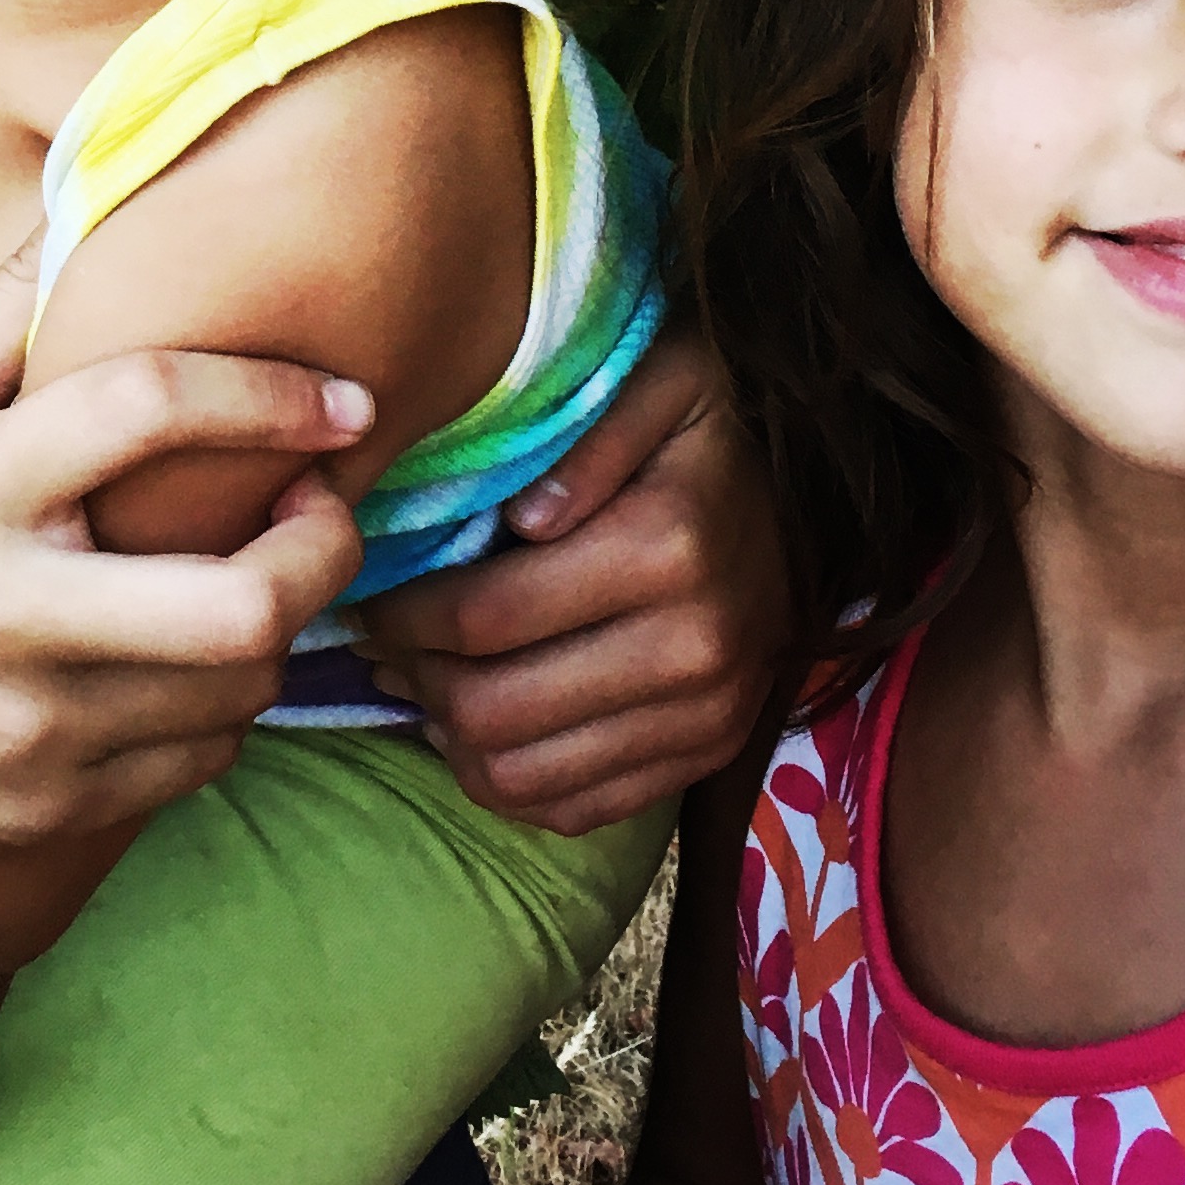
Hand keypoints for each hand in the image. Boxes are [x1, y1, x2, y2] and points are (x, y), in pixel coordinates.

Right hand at [0, 257, 369, 858]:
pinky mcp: (49, 811)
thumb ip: (3, 312)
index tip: (342, 397)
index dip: (265, 396)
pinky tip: (203, 652)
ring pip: (239, 687)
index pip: (144, 411)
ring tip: (267, 567)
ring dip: (284, 619)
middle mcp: (5, 615)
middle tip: (324, 501)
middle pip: (235, 605)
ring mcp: (32, 730)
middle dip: (324, 547)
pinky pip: (203, 758)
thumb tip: (97, 189)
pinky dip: (229, 699)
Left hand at [353, 322, 785, 835]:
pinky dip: (509, 785)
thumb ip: (593, 432)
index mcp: (668, 548)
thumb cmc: (714, 416)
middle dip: (414, 680)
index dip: (403, 616)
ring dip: (450, 740)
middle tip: (379, 642)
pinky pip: (580, 809)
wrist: (820, 492)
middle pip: (497, 710)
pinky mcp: (708, 754)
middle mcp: (696, 647)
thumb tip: (523, 519)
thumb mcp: (663, 375)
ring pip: (527, 778)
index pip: (488, 616)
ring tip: (418, 683)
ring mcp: (708, 715)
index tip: (364, 593)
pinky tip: (477, 729)